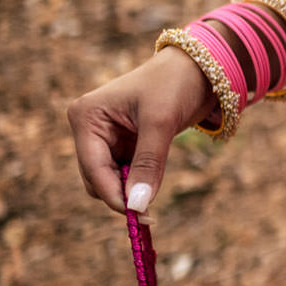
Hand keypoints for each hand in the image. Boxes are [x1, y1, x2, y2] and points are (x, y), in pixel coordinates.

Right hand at [65, 47, 215, 214]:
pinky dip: (138, 183)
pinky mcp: (124, 145)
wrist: (199, 69)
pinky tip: (153, 184)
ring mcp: (105, 138)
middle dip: (121, 194)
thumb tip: (137, 206)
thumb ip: (149, 164)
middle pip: (96, 178)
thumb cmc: (175, 84)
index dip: (113, 194)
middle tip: (150, 214)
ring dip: (131, 190)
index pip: (92, 167)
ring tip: (156, 190)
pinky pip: (125, 174)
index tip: (137, 215)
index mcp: (86, 117)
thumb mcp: (161, 123)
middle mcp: (89, 128)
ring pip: (110, 180)